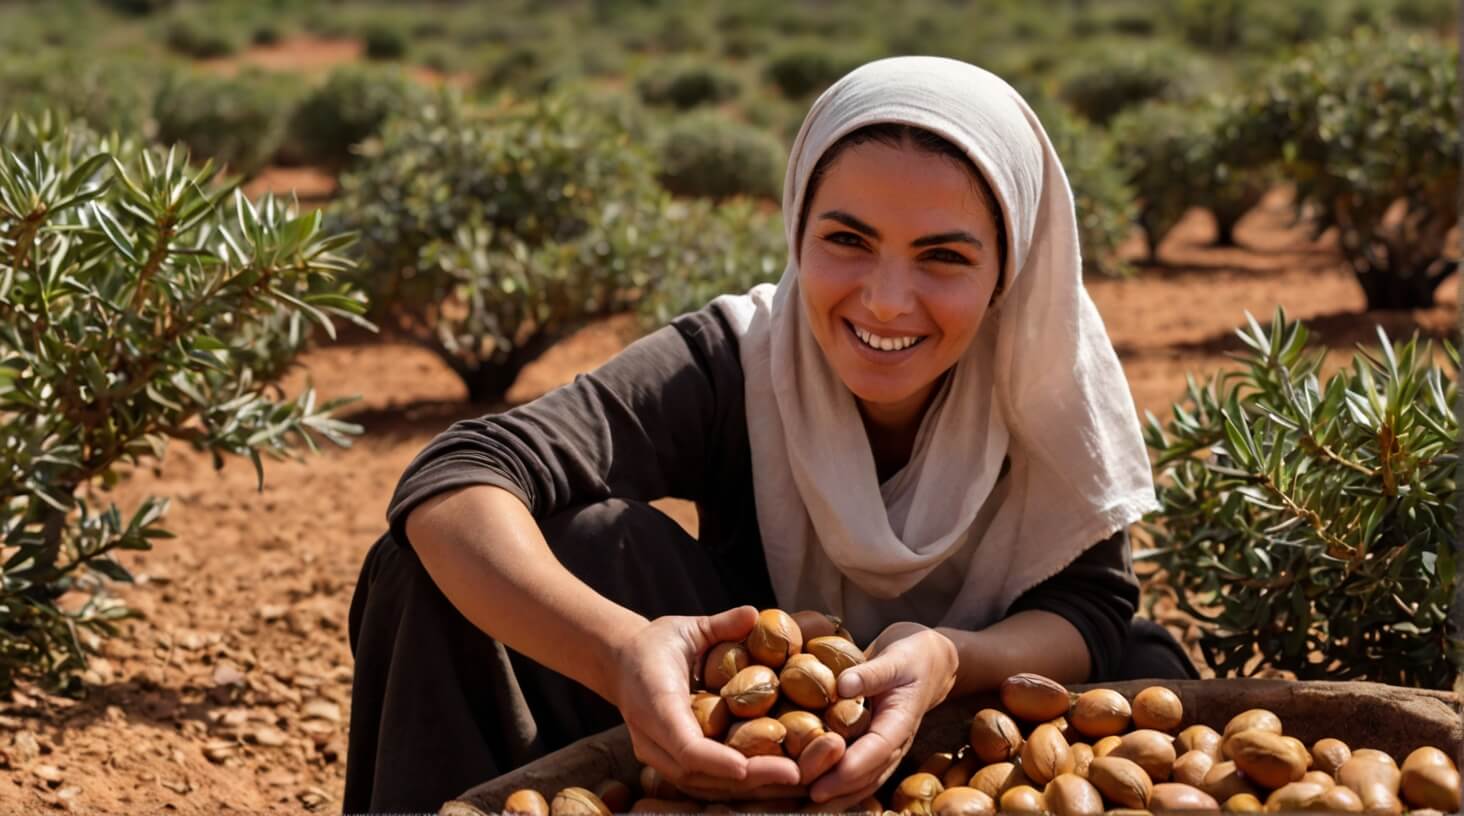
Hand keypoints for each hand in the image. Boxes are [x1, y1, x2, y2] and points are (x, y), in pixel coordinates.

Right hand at [605, 606, 803, 799]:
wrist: (621, 664)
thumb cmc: (655, 643)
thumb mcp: (686, 629)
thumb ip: (719, 624)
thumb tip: (755, 614)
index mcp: (653, 703)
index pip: (683, 744)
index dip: (715, 759)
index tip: (747, 766)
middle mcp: (652, 738)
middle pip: (698, 775)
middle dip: (748, 780)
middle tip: (796, 776)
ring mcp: (657, 756)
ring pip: (702, 786)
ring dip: (748, 789)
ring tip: (793, 783)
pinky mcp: (669, 763)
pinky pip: (704, 783)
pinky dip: (738, 787)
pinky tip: (774, 782)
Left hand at [807, 623, 957, 808]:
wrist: (930, 661)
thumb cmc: (913, 657)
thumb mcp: (896, 659)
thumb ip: (872, 673)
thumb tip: (842, 685)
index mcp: (900, 722)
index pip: (875, 752)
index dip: (848, 771)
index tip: (821, 784)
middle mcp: (893, 742)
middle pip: (867, 777)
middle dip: (836, 791)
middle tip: (804, 801)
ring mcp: (884, 746)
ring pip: (863, 781)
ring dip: (836, 795)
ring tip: (804, 806)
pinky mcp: (872, 743)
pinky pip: (856, 769)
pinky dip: (837, 782)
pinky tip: (813, 791)